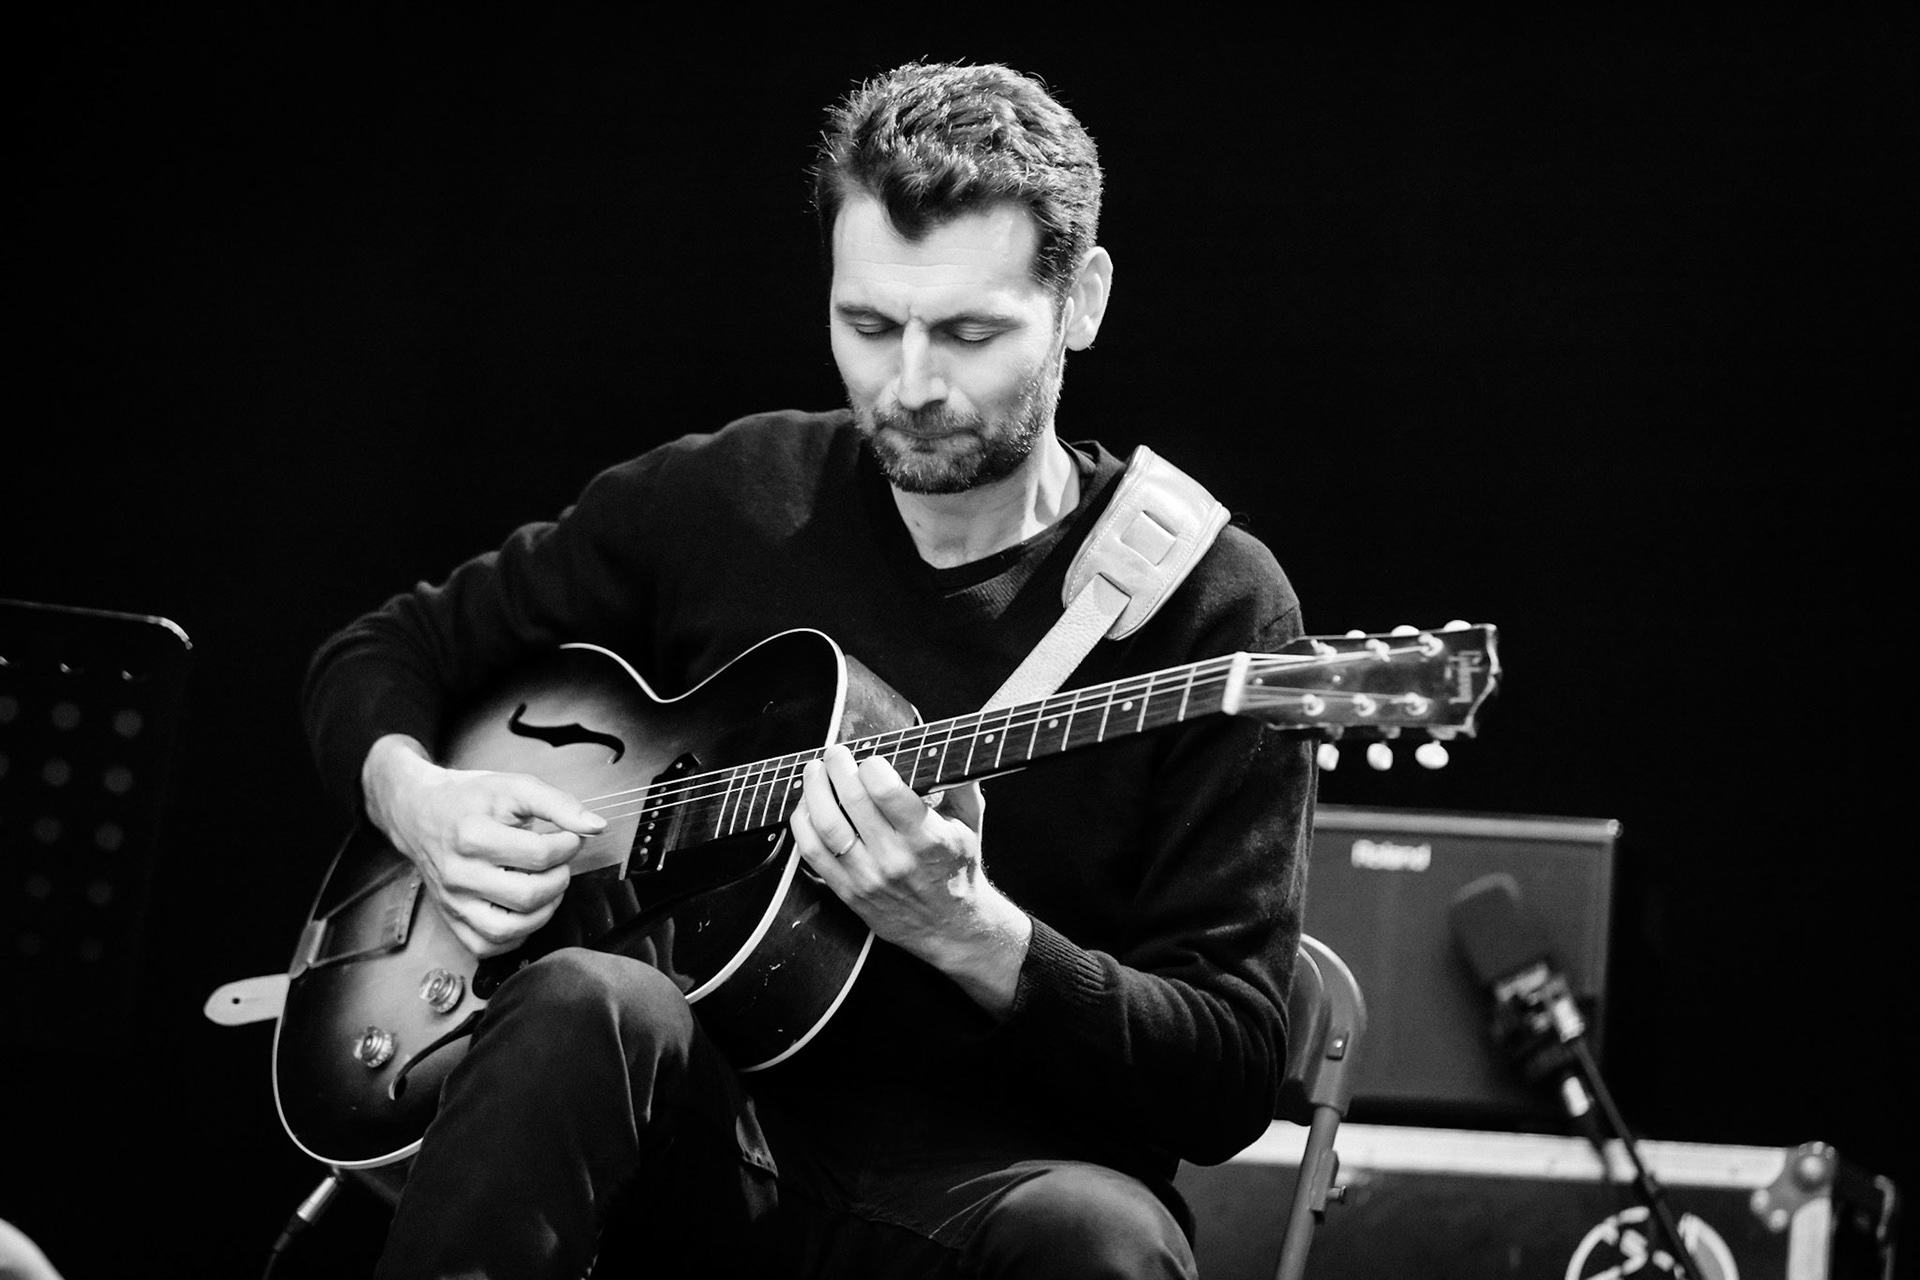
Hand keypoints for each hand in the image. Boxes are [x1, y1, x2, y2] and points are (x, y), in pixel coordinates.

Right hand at [361, 734, 606, 957]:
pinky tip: (527, 910)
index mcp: (473, 835)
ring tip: (548, 886)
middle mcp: (459, 874)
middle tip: (561, 862)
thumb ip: (559, 804)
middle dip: (560, 878)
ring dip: (544, 911)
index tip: (571, 837)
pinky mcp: (451, 919)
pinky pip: (487, 946)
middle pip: (528, 895)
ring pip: (509, 929)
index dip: (568, 845)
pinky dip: (516, 935)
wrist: (421, 812)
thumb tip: (596, 826)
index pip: (538, 854)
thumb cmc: (469, 799)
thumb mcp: (515, 787)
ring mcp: (454, 901)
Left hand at [789, 744, 1029, 1013]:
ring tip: (815, 771)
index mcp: (927, 838)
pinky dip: (802, 823)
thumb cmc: (958, 868)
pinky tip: (807, 806)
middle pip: (852, 801)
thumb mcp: (971, 823)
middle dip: (838, 767)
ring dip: (813, 790)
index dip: (872, 766)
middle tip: (835, 753)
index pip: (887, 792)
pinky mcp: (846, 891)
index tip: (871, 758)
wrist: (950, 927)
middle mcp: (894, 858)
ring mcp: (866, 876)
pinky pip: (811, 852)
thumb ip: (960, 782)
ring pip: (825, 825)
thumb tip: (944, 745)